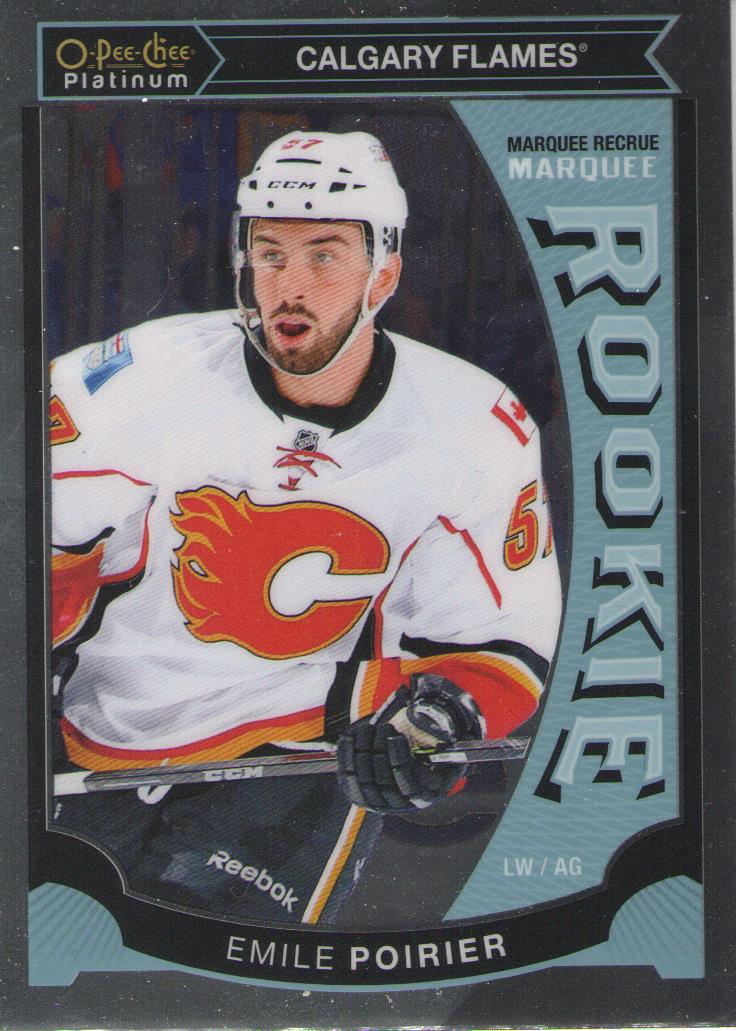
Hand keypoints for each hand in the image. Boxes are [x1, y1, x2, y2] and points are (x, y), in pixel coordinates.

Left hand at [336, 672, 484, 813]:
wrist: (406, 745)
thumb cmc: (424, 741)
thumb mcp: (438, 740)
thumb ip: (440, 740)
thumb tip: (438, 738)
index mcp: (427, 793)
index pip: (409, 786)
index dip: (399, 760)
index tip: (396, 737)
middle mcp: (403, 804)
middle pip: (384, 783)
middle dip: (380, 751)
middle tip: (383, 727)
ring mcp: (380, 802)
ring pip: (365, 782)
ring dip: (363, 751)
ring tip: (369, 729)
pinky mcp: (360, 794)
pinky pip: (348, 779)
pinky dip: (346, 757)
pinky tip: (349, 738)